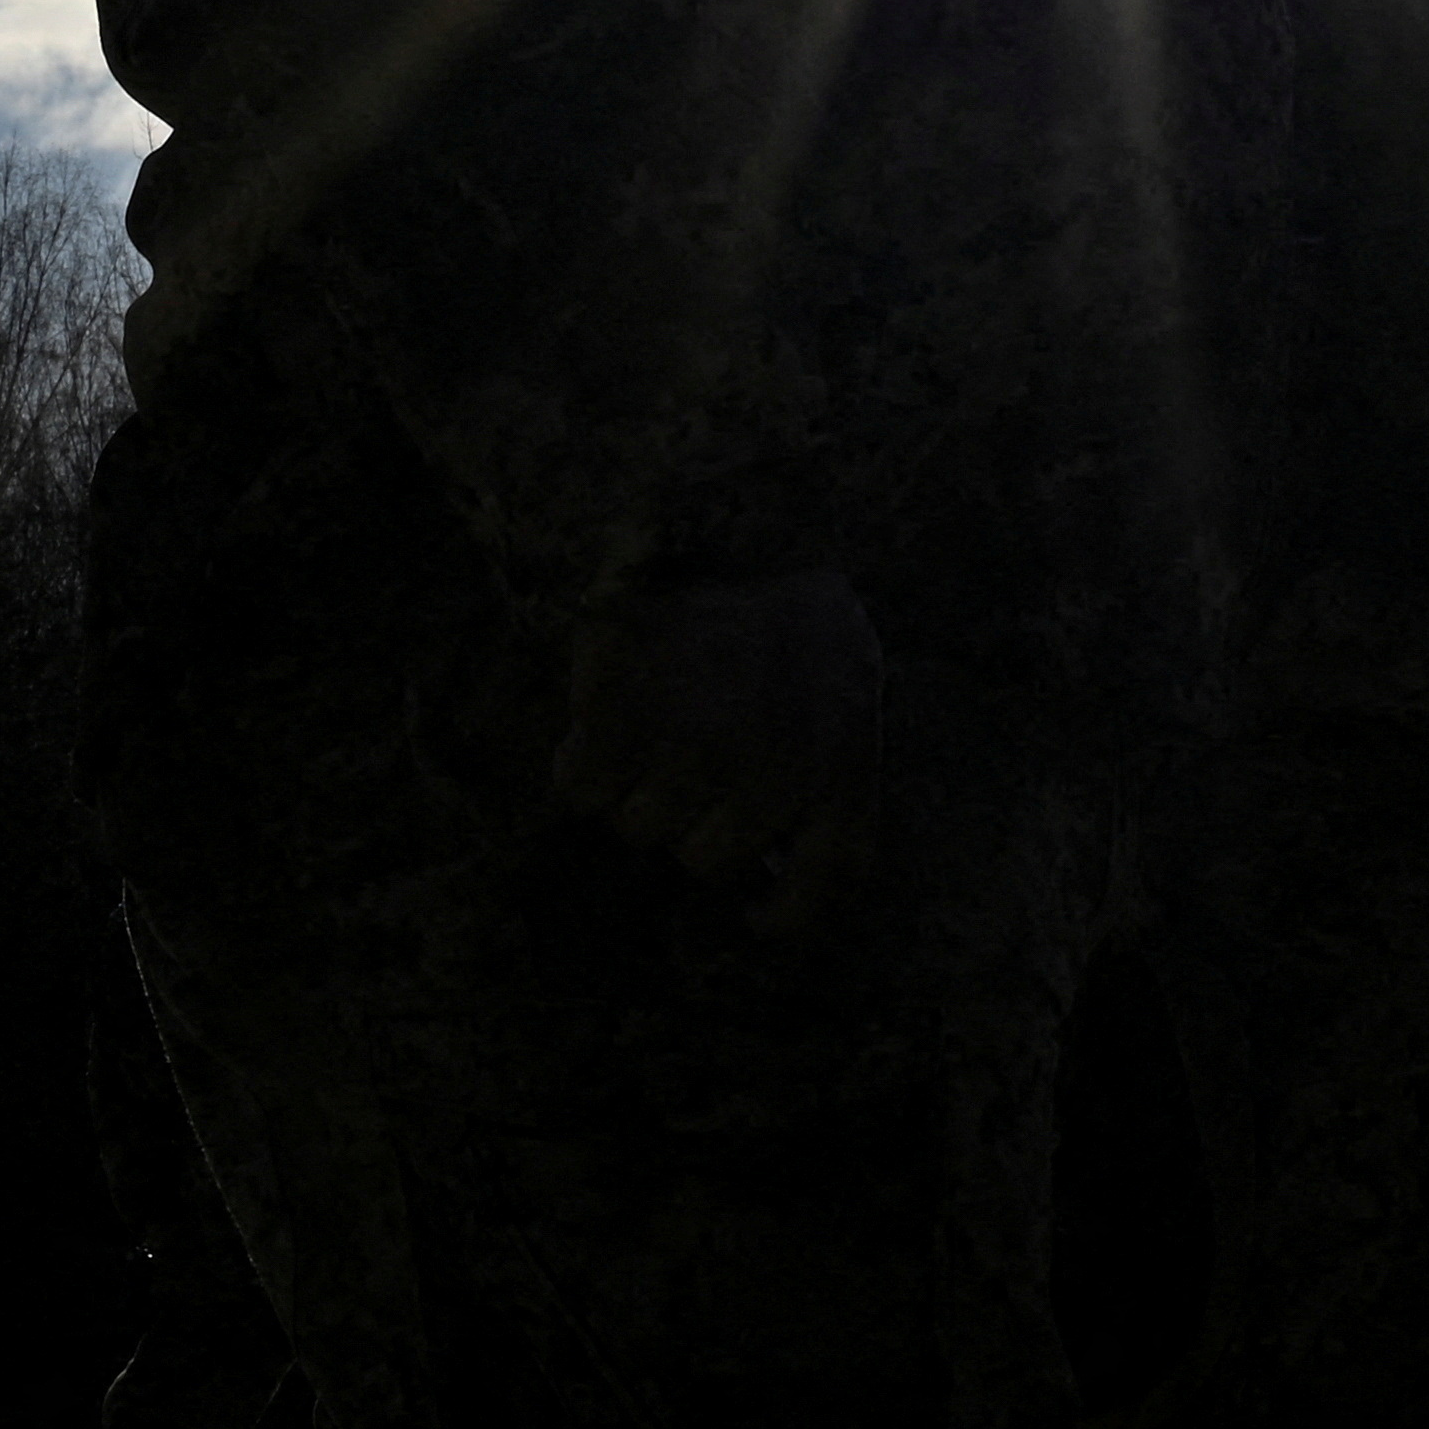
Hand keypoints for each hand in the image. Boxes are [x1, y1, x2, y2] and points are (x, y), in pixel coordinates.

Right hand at [554, 570, 885, 927]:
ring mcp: (695, 747)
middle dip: (694, 815)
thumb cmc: (798, 616)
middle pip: (703, 863)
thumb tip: (776, 889)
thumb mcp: (850, 699)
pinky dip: (582, 757)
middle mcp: (773, 774)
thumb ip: (829, 796)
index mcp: (839, 771)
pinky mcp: (625, 717)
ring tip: (663, 711)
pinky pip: (578, 788)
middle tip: (700, 745)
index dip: (782, 916)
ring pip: (638, 827)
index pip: (813, 890)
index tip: (756, 917)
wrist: (737, 511)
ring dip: (638, 783)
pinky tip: (611, 707)